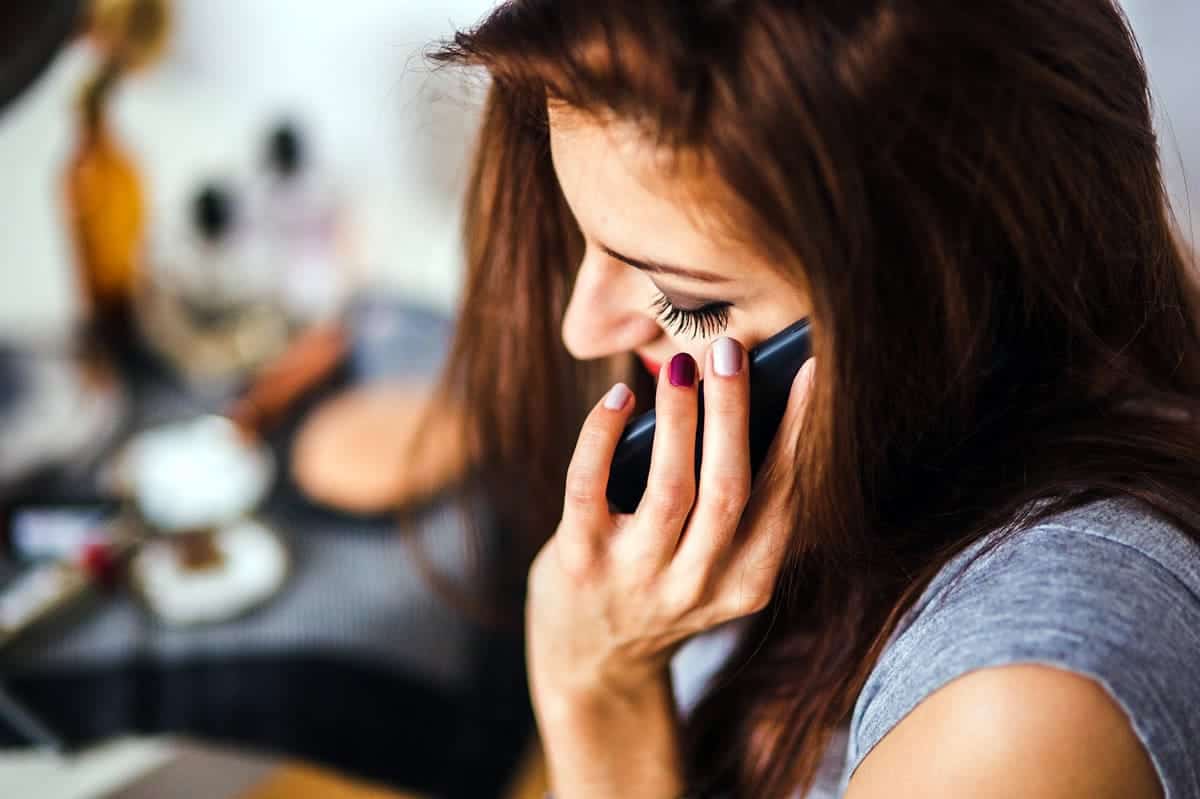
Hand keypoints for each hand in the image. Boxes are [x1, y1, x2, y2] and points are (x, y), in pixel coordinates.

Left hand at [527, 338, 816, 706]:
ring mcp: (636, 577)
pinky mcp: (579, 563)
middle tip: (731, 350)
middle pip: (729, 489)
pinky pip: (589, 487)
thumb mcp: (714, 567)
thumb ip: (734, 509)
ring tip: (682, 366)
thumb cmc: (660, 587)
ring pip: (670, 488)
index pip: (782, 499)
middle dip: (733, 413)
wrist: (591, 664)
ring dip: (679, 418)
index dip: (797, 433)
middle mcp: (697, 586)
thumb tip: (744, 400)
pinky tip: (618, 398)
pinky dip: (602, 436)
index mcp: (746, 583)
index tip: (808, 372)